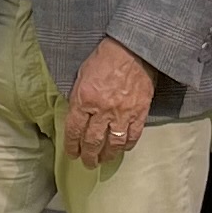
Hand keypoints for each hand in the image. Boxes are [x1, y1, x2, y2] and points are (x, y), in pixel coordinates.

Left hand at [62, 38, 159, 166]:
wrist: (132, 49)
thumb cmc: (104, 58)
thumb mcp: (82, 76)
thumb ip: (79, 99)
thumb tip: (77, 118)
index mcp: (84, 99)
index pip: (74, 131)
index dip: (72, 146)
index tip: (72, 154)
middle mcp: (102, 110)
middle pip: (92, 141)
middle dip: (88, 156)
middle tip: (88, 163)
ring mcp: (122, 113)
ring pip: (113, 144)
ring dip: (107, 155)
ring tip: (103, 160)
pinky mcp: (139, 113)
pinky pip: (133, 136)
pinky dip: (127, 145)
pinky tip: (122, 148)